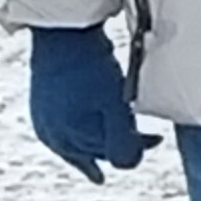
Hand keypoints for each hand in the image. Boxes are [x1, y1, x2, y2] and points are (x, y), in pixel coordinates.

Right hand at [26, 25, 153, 182]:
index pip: (110, 153)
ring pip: (80, 141)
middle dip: (120, 145)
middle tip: (148, 139)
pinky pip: (65, 131)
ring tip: (111, 156)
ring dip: (100, 142)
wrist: (62, 35)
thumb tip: (129, 165)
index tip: (158, 139)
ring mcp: (45, 121)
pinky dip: (81, 137)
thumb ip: (121, 138)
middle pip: (95, 149)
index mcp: (70, 138)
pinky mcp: (43, 106)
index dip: (137, 147)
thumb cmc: (90, 69)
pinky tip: (83, 146)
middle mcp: (54, 135)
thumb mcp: (112, 105)